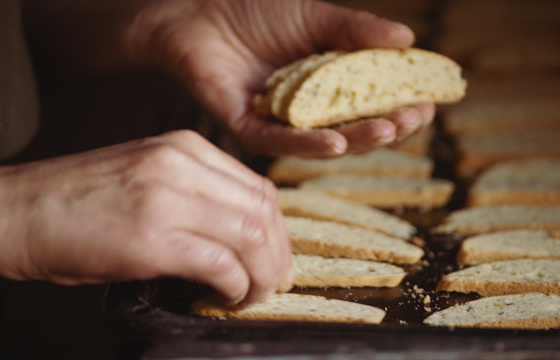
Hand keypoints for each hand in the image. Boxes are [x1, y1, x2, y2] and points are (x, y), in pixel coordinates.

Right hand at [0, 130, 291, 306]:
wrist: (19, 211)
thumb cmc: (79, 202)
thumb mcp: (149, 176)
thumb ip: (197, 191)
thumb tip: (242, 231)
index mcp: (185, 148)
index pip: (259, 187)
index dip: (278, 229)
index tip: (276, 255)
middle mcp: (181, 165)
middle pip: (263, 210)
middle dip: (278, 254)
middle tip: (274, 281)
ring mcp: (166, 198)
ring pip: (252, 236)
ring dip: (262, 273)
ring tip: (253, 293)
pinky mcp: (151, 237)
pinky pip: (221, 264)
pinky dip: (235, 285)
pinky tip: (226, 296)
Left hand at [124, 0, 434, 156]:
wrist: (200, 11)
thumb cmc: (257, 12)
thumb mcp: (318, 18)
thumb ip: (358, 31)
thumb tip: (409, 39)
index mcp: (330, 88)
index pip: (373, 106)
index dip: (402, 106)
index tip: (429, 103)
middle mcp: (310, 112)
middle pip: (357, 130)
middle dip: (390, 127)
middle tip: (415, 119)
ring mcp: (282, 125)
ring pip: (327, 143)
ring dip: (360, 139)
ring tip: (391, 130)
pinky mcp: (251, 131)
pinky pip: (283, 143)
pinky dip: (311, 143)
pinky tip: (338, 141)